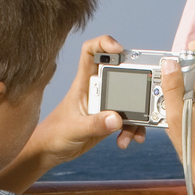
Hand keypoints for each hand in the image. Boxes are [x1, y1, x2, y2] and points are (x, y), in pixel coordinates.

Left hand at [32, 34, 145, 164]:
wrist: (51, 151)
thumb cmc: (54, 134)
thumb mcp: (74, 129)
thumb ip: (95, 124)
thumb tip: (117, 119)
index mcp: (83, 83)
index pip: (91, 52)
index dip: (105, 43)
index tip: (119, 50)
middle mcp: (96, 89)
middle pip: (120, 73)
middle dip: (135, 82)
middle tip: (144, 94)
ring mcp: (104, 104)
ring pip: (129, 99)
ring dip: (137, 114)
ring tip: (134, 130)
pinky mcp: (109, 118)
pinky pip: (128, 119)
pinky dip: (132, 130)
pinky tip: (127, 140)